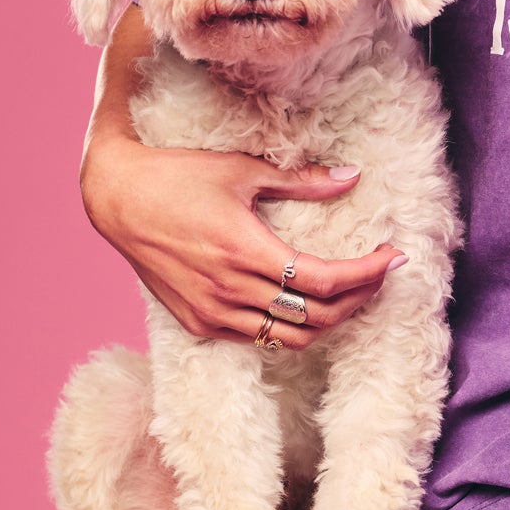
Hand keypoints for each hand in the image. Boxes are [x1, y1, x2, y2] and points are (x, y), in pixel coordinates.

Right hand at [80, 134, 404, 350]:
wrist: (115, 198)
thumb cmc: (178, 176)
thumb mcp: (242, 171)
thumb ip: (301, 180)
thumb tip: (352, 176)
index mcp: (245, 252)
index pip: (325, 281)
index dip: (367, 274)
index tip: (393, 258)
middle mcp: (230, 291)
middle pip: (316, 318)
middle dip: (359, 298)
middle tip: (379, 274)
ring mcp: (212, 313)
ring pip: (290, 339)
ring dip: (328, 321)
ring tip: (350, 293)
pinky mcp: (197, 323)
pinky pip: (258, 338)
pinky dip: (290, 328)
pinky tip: (304, 304)